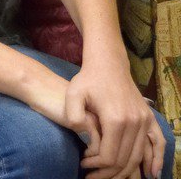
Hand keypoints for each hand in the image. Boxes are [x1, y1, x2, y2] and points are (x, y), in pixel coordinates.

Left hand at [69, 59, 163, 178]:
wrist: (108, 65)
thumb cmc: (87, 80)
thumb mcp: (73, 94)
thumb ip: (74, 116)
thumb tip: (83, 136)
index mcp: (115, 119)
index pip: (110, 156)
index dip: (96, 165)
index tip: (84, 164)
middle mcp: (134, 122)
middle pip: (125, 160)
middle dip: (109, 173)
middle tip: (93, 176)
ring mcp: (144, 121)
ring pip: (139, 156)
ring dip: (127, 171)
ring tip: (110, 177)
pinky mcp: (149, 118)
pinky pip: (158, 143)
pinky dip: (156, 160)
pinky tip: (151, 174)